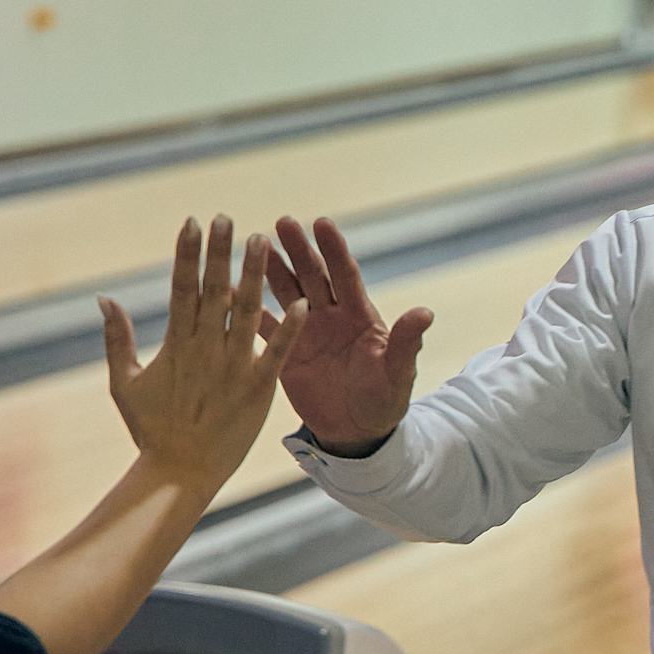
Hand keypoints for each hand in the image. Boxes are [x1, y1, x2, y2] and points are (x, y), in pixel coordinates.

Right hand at [98, 215, 307, 491]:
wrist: (179, 473)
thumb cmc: (151, 429)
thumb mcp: (125, 382)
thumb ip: (117, 338)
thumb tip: (103, 298)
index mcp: (175, 344)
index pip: (181, 288)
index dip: (187, 254)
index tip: (192, 222)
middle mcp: (204, 350)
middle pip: (213, 291)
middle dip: (219, 252)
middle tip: (227, 218)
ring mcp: (232, 367)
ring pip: (246, 312)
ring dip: (255, 275)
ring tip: (263, 240)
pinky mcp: (258, 388)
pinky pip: (276, 353)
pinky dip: (287, 329)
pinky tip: (302, 302)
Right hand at [262, 216, 432, 456]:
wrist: (358, 431)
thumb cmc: (385, 401)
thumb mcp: (398, 374)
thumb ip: (406, 343)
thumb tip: (426, 312)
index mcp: (361, 317)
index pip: (346, 275)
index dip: (334, 250)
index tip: (322, 222)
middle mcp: (332, 317)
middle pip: (313, 276)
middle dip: (299, 250)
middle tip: (282, 222)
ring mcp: (307, 332)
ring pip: (287, 293)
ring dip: (271, 270)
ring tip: (253, 245)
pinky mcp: (286, 352)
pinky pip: (264, 327)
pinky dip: (246, 310)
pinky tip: (228, 290)